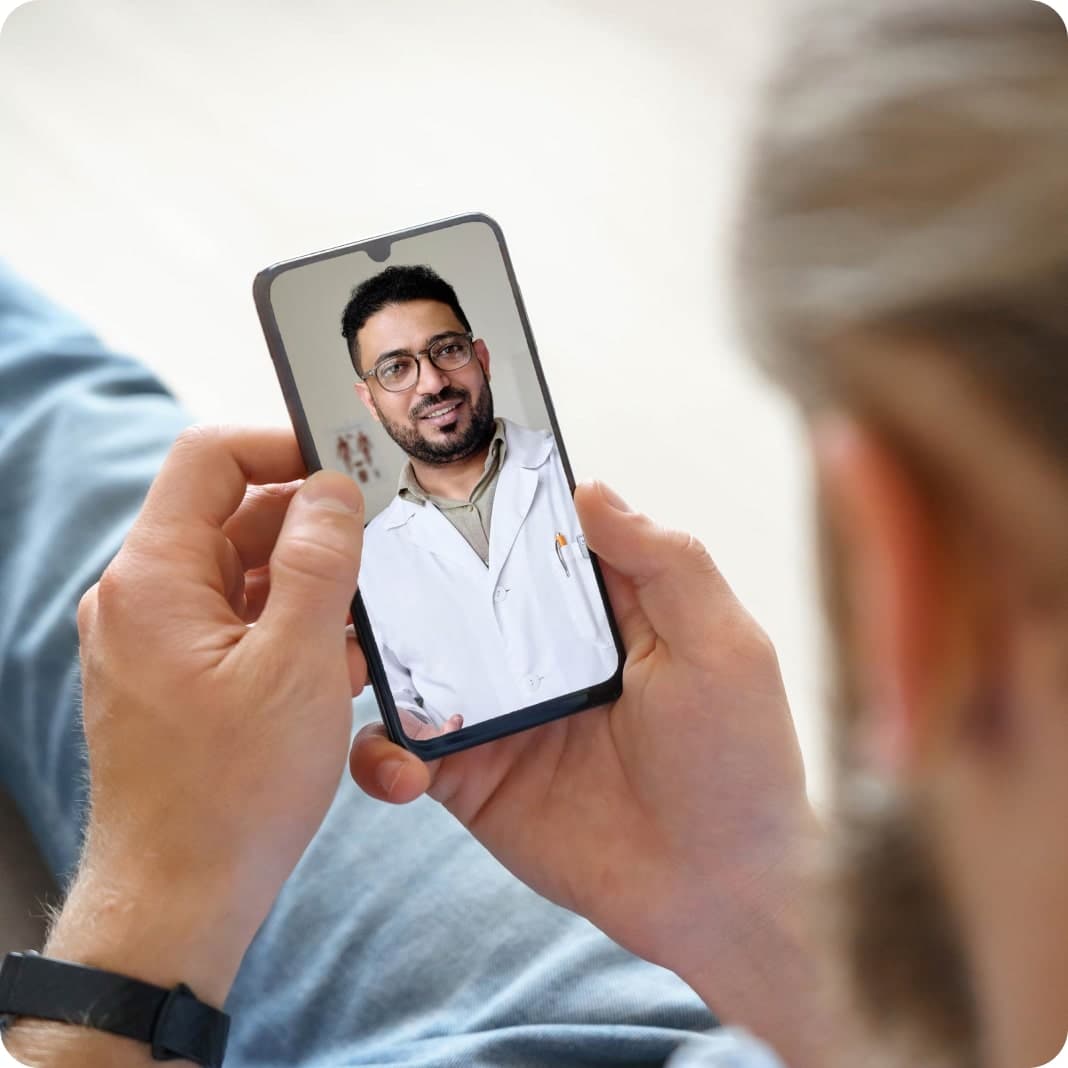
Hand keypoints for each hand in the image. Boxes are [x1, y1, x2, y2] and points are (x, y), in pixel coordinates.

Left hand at [65, 427, 365, 1003]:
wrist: (178, 900)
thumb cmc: (230, 794)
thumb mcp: (299, 662)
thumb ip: (319, 562)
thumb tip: (333, 490)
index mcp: (153, 578)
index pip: (210, 459)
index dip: (281, 446)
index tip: (345, 467)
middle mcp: (141, 600)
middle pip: (233, 517)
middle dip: (309, 530)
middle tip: (375, 555)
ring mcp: (155, 641)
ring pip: (242, 574)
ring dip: (306, 587)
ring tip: (358, 630)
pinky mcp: (175, 677)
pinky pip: (237, 623)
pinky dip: (288, 629)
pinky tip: (333, 669)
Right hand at [351, 482, 816, 1020]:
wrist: (717, 893)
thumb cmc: (739, 762)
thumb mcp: (722, 647)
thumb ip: (665, 564)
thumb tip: (591, 488)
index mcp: (597, 607)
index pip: (527, 537)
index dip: (481, 501)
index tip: (420, 466)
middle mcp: (537, 648)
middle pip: (453, 589)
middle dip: (400, 566)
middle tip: (346, 549)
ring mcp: (497, 710)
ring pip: (411, 663)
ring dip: (370, 652)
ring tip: (344, 651)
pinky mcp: (470, 775)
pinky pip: (405, 752)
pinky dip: (383, 755)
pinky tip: (402, 768)